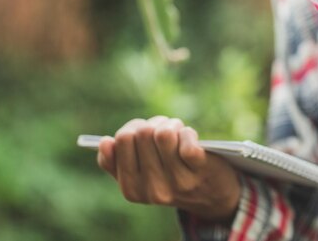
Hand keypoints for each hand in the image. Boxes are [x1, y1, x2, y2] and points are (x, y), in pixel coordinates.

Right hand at [97, 116, 241, 221]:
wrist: (213, 195)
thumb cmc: (172, 176)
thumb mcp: (142, 175)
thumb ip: (118, 162)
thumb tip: (105, 142)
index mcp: (132, 190)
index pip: (118, 142)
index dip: (131, 129)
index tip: (140, 131)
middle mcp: (153, 190)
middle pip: (141, 134)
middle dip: (152, 123)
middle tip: (163, 129)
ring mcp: (178, 181)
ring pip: (163, 134)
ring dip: (170, 124)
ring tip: (176, 130)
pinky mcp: (201, 170)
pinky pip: (185, 139)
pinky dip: (187, 131)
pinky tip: (189, 136)